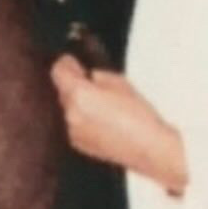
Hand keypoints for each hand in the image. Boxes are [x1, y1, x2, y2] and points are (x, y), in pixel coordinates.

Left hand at [51, 55, 187, 192]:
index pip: (59, 72)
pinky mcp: (78, 144)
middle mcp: (71, 113)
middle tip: (91, 82)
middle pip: (63, 91)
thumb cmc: (139, 117)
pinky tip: (103, 121)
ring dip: (79, 103)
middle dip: (75, 85)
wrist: (148, 147)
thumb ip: (99, 76)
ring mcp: (72, 130)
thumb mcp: (121, 84)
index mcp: (79, 95)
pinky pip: (75, 124)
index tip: (70, 61)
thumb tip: (90, 76)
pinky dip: (83, 120)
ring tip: (103, 105)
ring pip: (69, 109)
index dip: (65, 64)